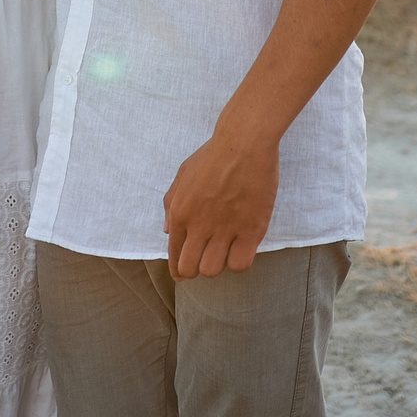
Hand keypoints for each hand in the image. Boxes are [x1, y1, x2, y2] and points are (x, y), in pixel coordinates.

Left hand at [162, 127, 277, 278]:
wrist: (244, 142)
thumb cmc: (213, 155)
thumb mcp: (183, 174)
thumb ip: (170, 204)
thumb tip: (166, 231)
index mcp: (180, 212)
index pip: (173, 255)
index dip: (177, 269)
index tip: (183, 274)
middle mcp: (199, 224)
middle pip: (190, 269)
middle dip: (195, 269)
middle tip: (205, 259)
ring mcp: (225, 228)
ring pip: (212, 270)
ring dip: (217, 265)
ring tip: (224, 250)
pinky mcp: (251, 229)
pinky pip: (239, 264)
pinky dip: (238, 262)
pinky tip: (241, 248)